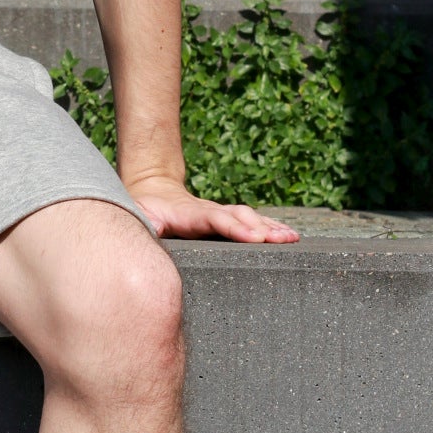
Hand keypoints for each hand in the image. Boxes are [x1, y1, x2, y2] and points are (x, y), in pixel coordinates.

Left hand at [122, 171, 299, 243]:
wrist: (153, 193)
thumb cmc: (145, 211)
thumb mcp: (139, 215)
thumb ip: (145, 222)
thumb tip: (150, 228)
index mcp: (191, 215)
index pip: (217, 220)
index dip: (236, 228)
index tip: (255, 237)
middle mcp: (212, 212)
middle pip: (241, 218)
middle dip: (263, 228)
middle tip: (284, 240)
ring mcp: (222, 215)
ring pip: (252, 218)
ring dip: (273, 228)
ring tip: (293, 238)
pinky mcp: (228, 220)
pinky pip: (253, 223)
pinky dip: (273, 228)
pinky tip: (291, 236)